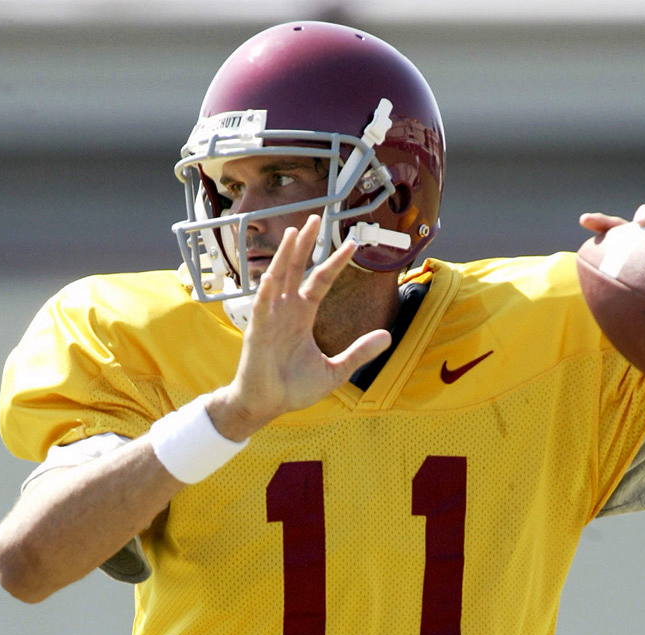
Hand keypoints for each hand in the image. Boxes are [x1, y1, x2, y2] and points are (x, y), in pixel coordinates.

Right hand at [207, 215, 391, 440]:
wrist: (267, 406)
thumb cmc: (293, 389)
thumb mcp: (335, 370)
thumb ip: (359, 352)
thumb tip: (387, 336)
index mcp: (302, 317)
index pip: (320, 281)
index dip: (334, 263)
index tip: (352, 244)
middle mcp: (286, 311)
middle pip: (296, 270)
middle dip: (306, 245)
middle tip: (317, 218)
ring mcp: (270, 319)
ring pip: (278, 279)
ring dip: (286, 256)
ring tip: (296, 232)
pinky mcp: (257, 333)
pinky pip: (262, 308)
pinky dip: (266, 291)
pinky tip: (272, 274)